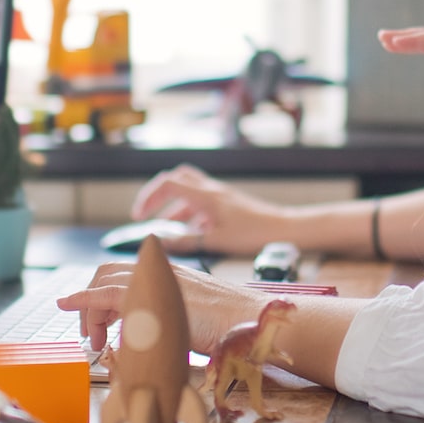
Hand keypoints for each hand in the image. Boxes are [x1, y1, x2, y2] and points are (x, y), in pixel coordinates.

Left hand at [56, 259, 269, 355]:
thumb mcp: (189, 319)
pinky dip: (85, 299)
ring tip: (94, 340)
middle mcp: (157, 273)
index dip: (100, 292)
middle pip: (108, 274)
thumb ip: (167, 319)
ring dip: (90, 309)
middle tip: (95, 336)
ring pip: (105, 282)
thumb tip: (149, 339)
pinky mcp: (149, 295)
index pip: (123, 274)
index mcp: (167, 276)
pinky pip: (107, 294)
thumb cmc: (228, 325)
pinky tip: (70, 305)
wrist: (246, 321)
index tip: (90, 314)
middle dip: (92, 302)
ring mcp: (153, 281)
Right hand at [130, 164, 295, 255]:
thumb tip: (161, 243)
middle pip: (176, 179)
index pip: (168, 184)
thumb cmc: (254, 233)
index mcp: (206, 196)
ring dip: (174, 207)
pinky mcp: (227, 204)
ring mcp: (220, 196)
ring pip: (188, 192)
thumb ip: (188, 242)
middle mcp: (211, 190)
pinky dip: (190, 214)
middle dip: (157, 196)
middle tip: (146, 214)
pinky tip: (191, 232)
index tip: (139, 217)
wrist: (283, 228)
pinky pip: (201, 202)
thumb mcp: (217, 241)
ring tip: (167, 230)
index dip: (149, 197)